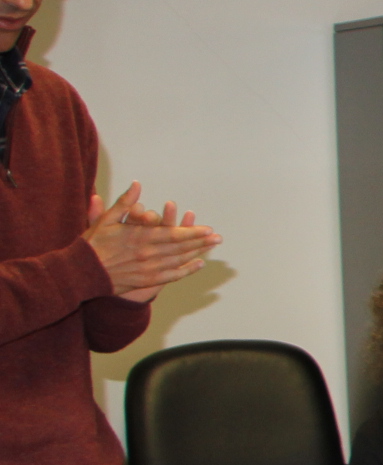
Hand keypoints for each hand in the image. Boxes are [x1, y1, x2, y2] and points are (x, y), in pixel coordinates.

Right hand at [84, 184, 219, 298]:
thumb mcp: (106, 219)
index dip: (191, 232)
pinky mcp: (147, 280)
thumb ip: (124, 203)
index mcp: (140, 237)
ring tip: (213, 246)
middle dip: (201, 242)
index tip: (207, 228)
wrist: (82, 272)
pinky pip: (172, 275)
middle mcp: (148, 253)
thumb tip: (137, 184)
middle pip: (181, 247)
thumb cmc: (93, 244)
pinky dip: (187, 270)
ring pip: (179, 260)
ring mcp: (149, 268)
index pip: (173, 234)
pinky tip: (199, 264)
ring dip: (198, 253)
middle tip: (218, 237)